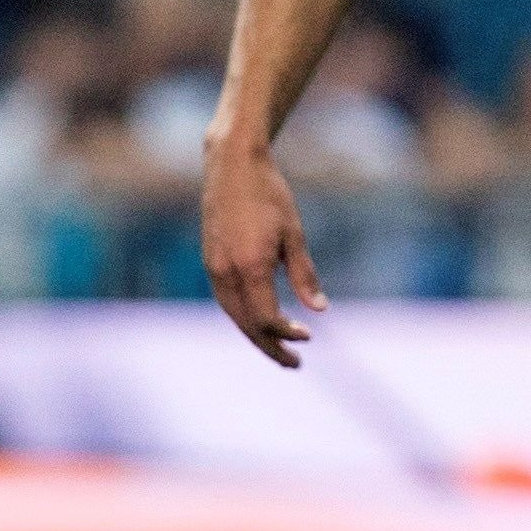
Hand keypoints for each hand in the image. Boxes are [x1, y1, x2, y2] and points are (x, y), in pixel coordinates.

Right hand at [202, 136, 328, 365]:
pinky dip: (242, 316)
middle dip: (270, 346)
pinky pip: (225, 299)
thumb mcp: (294, 233)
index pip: (265, 317)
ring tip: (279, 350)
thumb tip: (320, 310)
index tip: (309, 337)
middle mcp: (225, 271)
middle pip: (246, 323)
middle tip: (295, 364)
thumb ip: (304, 274)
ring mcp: (212, 266)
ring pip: (232, 314)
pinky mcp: (210, 260)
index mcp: (249, 265)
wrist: (231, 166)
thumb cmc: (269, 195)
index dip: (286, 333)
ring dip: (254, 335)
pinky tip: (259, 322)